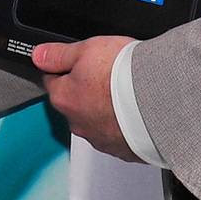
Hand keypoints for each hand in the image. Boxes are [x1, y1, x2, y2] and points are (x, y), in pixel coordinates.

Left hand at [31, 36, 141, 163]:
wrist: (162, 99)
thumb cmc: (125, 74)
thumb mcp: (87, 49)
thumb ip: (59, 54)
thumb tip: (38, 55)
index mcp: (64, 98)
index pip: (53, 80)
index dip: (66, 67)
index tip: (82, 62)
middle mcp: (78, 124)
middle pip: (75, 102)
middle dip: (87, 90)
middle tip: (109, 74)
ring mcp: (100, 140)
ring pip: (97, 120)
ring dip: (106, 109)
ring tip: (126, 92)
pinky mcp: (123, 150)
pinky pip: (118, 135)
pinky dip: (124, 124)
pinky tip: (137, 111)